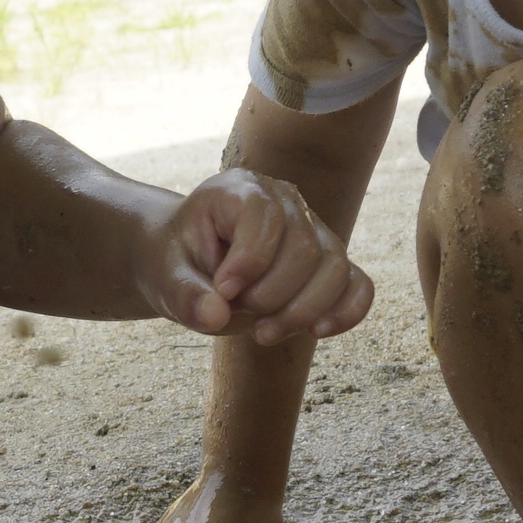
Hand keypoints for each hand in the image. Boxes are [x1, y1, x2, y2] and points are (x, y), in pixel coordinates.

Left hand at [140, 169, 374, 343]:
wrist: (189, 265)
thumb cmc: (178, 262)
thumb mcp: (164, 275)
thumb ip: (183, 293)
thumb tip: (215, 316)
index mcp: (241, 190)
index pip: (266, 218)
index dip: (248, 263)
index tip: (222, 291)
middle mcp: (286, 201)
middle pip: (306, 249)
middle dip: (271, 296)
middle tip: (236, 311)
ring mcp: (314, 230)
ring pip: (336, 269)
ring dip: (301, 312)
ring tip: (262, 333)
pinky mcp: (329, 262)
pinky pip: (358, 285)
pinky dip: (346, 312)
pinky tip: (316, 332)